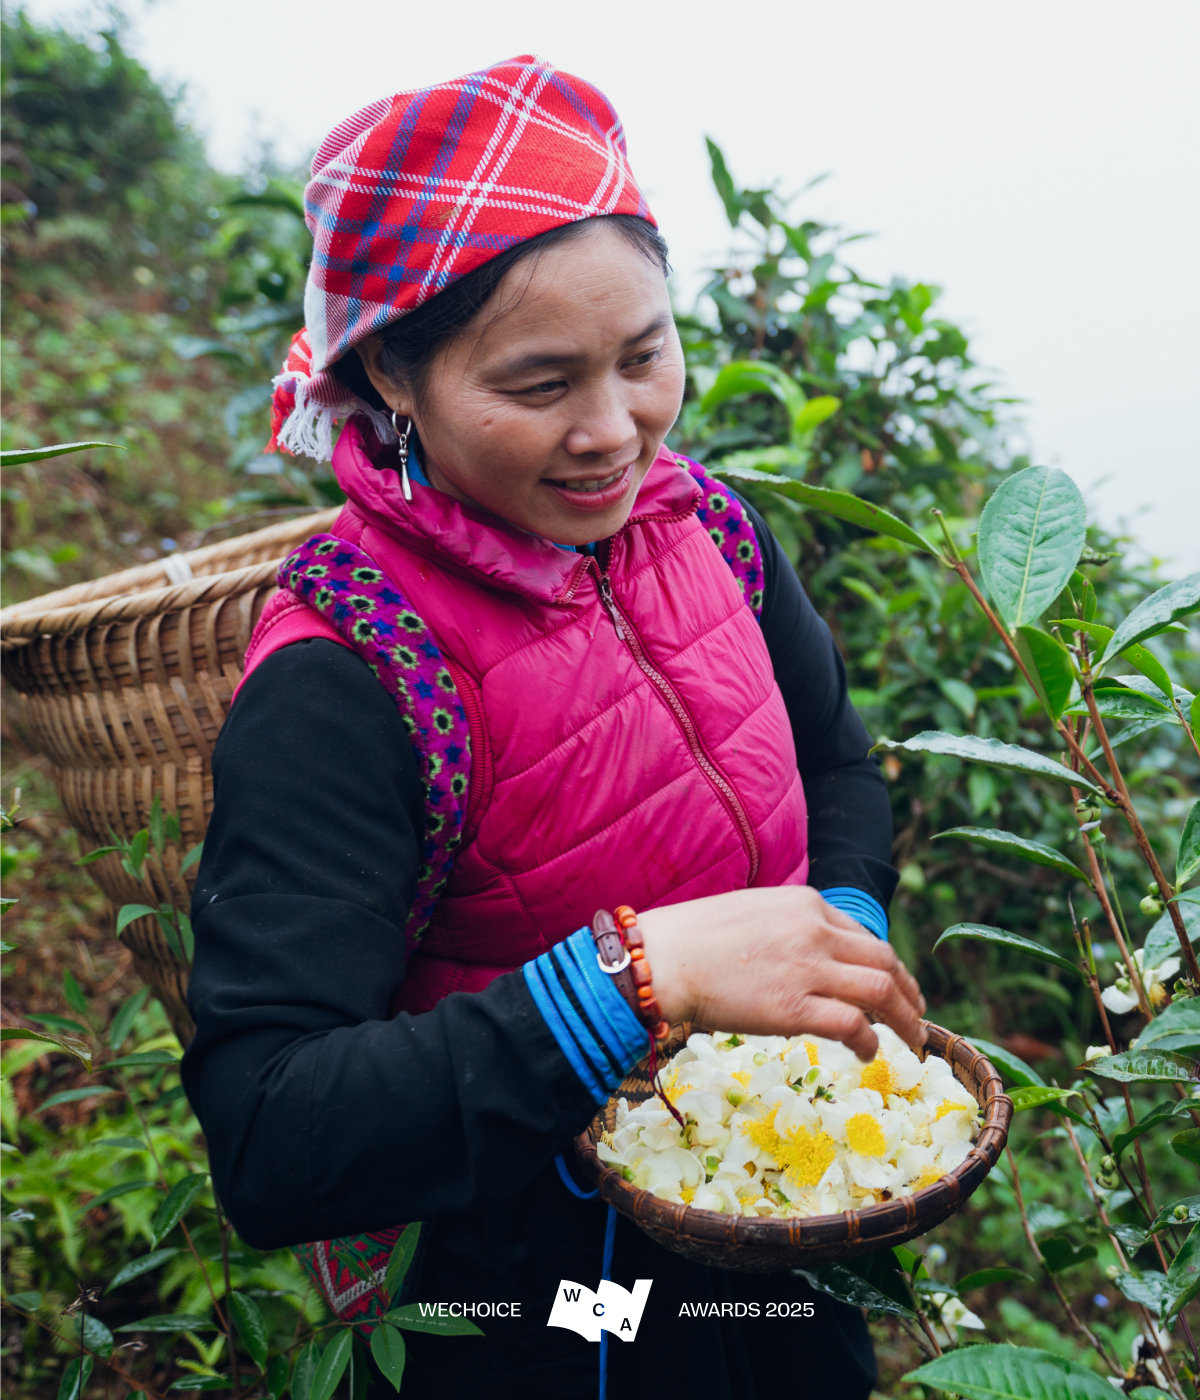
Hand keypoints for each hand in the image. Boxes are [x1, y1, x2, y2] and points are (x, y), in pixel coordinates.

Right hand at [637, 885, 925, 1062]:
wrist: (661, 958)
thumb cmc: (693, 938)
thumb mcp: (754, 913)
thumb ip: (790, 928)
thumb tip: (812, 957)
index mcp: (806, 904)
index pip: (862, 935)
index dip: (884, 965)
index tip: (891, 984)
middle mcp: (815, 931)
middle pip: (884, 961)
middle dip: (908, 991)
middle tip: (916, 1013)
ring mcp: (807, 970)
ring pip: (881, 992)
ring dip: (905, 1018)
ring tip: (912, 1040)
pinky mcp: (794, 1010)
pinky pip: (853, 1026)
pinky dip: (870, 1041)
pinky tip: (868, 1053)